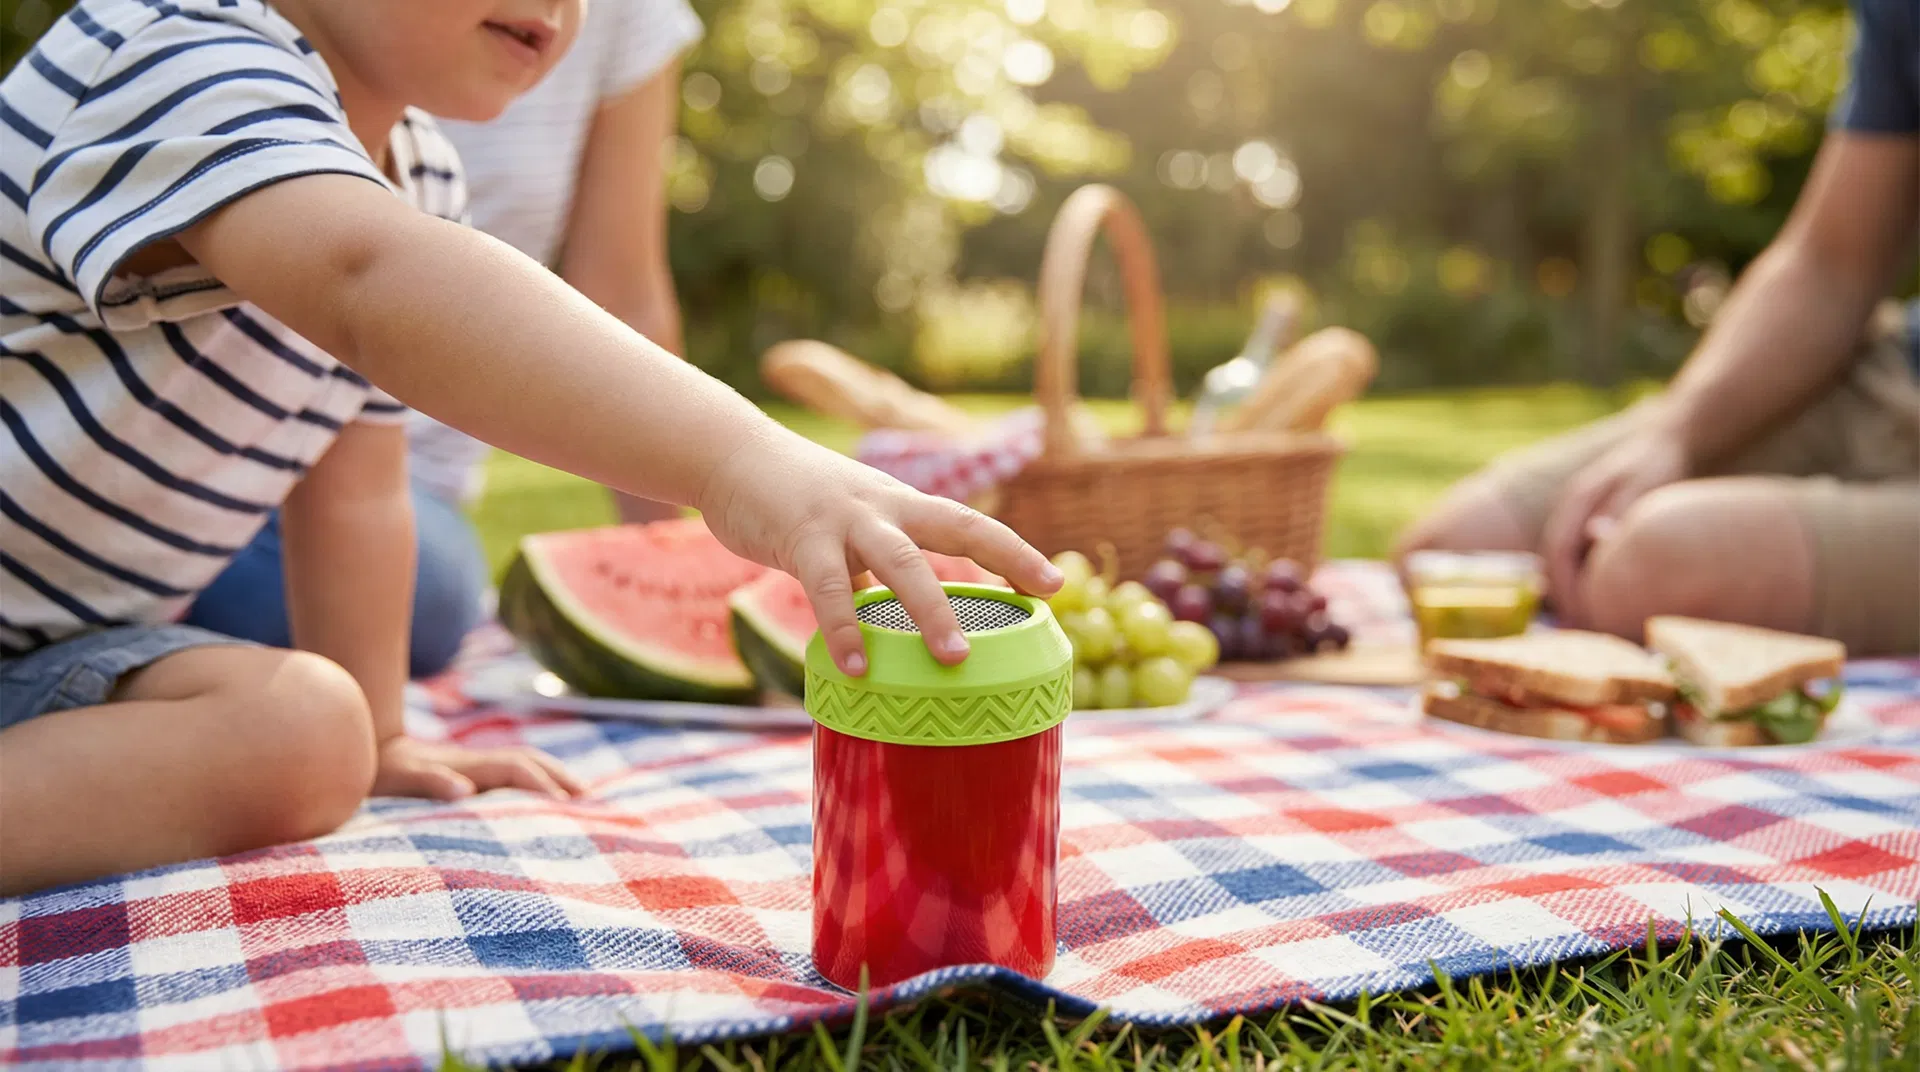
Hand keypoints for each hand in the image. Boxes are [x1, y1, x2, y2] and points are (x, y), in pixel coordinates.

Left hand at [373, 736, 584, 800]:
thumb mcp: (398, 779)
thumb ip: (430, 780)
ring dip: (554, 779)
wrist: (365, 746)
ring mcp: (475, 767)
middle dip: (562, 779)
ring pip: (525, 767)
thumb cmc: (380, 772)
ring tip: (582, 801)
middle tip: (593, 803)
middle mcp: (477, 763)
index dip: (542, 784)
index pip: (516, 769)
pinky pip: (511, 778)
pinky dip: (534, 785)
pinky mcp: (469, 775)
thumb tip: (464, 790)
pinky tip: (541, 803)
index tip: (566, 805)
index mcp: (468, 765)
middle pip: (531, 763)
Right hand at [696, 434, 1062, 674]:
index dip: (1015, 551)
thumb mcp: (849, 527)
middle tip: (1042, 602)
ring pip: (900, 561)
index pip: (971, 523)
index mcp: (901, 505)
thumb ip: (874, 569)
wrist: (729, 455)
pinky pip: (827, 587)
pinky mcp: (800, 534)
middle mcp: (884, 506)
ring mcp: (844, 517)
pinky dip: (844, 629)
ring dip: (930, 610)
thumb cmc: (794, 502)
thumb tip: (897, 625)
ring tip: (955, 659)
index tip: (1056, 584)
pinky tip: (857, 667)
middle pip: (958, 525)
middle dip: (1005, 560)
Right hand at [1540, 427, 1689, 625]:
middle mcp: (1569, 507)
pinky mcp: (1586, 518)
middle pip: (1551, 559)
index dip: (1564, 586)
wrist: (1668, 441)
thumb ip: (1619, 510)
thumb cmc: (1658, 464)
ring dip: (1566, 588)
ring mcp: (1575, 512)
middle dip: (1560, 594)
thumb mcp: (1643, 485)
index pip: (1557, 550)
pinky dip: (1577, 577)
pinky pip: (1573, 554)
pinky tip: (1596, 596)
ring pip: (1559, 559)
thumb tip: (1596, 535)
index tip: (1577, 615)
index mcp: (1577, 499)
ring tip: (1583, 620)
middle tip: (1576, 628)